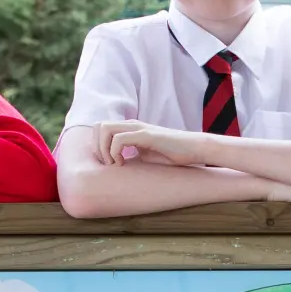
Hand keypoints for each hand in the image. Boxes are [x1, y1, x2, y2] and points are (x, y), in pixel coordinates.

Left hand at [93, 120, 209, 167]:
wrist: (193, 150)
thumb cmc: (172, 155)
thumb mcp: (144, 155)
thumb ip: (129, 155)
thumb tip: (114, 166)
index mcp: (130, 129)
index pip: (100, 128)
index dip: (98, 146)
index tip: (108, 162)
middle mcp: (131, 125)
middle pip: (98, 126)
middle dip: (97, 147)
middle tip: (109, 164)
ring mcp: (138, 128)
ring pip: (104, 129)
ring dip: (104, 149)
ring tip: (115, 164)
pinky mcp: (146, 135)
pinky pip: (119, 139)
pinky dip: (115, 153)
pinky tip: (124, 164)